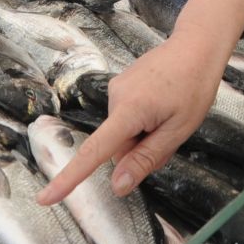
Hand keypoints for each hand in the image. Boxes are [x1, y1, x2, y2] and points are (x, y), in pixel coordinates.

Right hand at [37, 0, 243, 203]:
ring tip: (171, 115)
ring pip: (123, 132)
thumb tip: (117, 186)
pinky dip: (141, 121)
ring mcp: (117, 88)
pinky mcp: (121, 84)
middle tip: (171, 134)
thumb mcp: (178, 131)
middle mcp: (114, 97)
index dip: (69, 178)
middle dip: (140, 150)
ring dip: (143, 134)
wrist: (197, 45)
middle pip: (117, 145)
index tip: (46, 198)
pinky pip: (126, 116)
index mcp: (128, 111)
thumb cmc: (194, 86)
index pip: (93, 152)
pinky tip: (163, 105)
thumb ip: (145, 159)